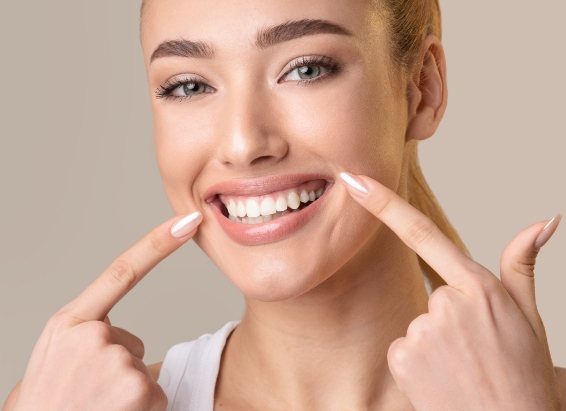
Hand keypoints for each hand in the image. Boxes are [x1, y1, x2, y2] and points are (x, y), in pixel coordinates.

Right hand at [10, 212, 202, 410]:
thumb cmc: (43, 406)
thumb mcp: (52, 359)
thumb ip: (82, 336)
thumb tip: (114, 341)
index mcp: (69, 323)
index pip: (122, 271)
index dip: (157, 245)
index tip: (187, 222)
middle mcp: (92, 335)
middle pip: (130, 343)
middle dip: (116, 369)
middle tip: (84, 396)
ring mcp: (116, 360)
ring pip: (140, 372)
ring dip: (124, 393)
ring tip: (92, 409)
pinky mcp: (138, 389)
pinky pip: (153, 395)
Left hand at [339, 171, 562, 410]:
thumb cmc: (523, 374)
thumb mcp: (529, 316)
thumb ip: (523, 265)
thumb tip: (545, 221)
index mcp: (478, 287)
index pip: (423, 233)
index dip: (384, 204)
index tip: (354, 181)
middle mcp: (446, 303)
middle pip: (432, 295)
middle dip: (449, 317)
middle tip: (475, 350)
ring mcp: (422, 330)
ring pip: (417, 323)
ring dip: (434, 342)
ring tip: (461, 367)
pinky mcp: (401, 356)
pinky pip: (401, 348)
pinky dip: (417, 362)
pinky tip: (441, 379)